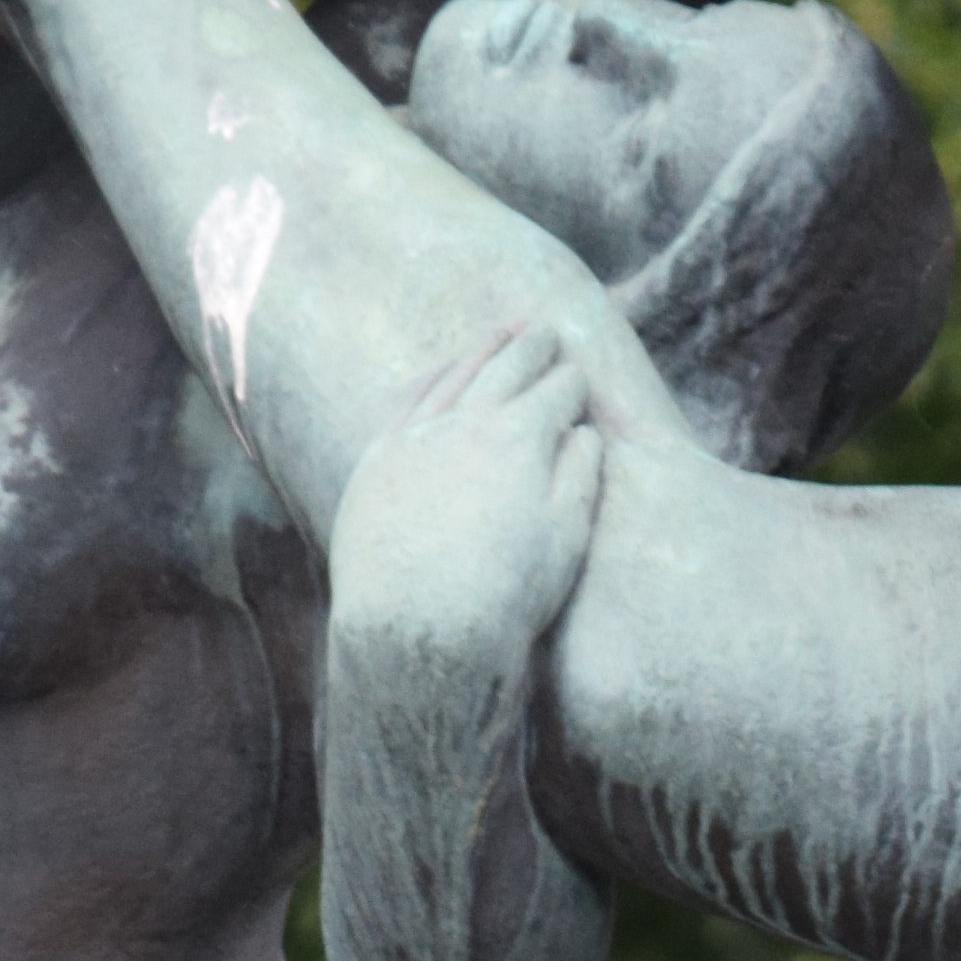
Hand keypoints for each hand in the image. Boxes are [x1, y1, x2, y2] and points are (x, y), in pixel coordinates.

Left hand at [329, 322, 604, 691]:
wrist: (417, 629)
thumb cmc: (503, 594)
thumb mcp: (565, 538)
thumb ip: (580, 475)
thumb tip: (582, 432)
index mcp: (521, 438)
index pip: (557, 391)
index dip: (573, 384)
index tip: (580, 381)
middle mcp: (466, 423)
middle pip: (505, 368)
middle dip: (531, 347)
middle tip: (547, 331)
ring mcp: (416, 436)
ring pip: (454, 374)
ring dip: (481, 350)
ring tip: (499, 334)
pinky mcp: (377, 458)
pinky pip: (406, 399)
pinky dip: (429, 376)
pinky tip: (439, 369)